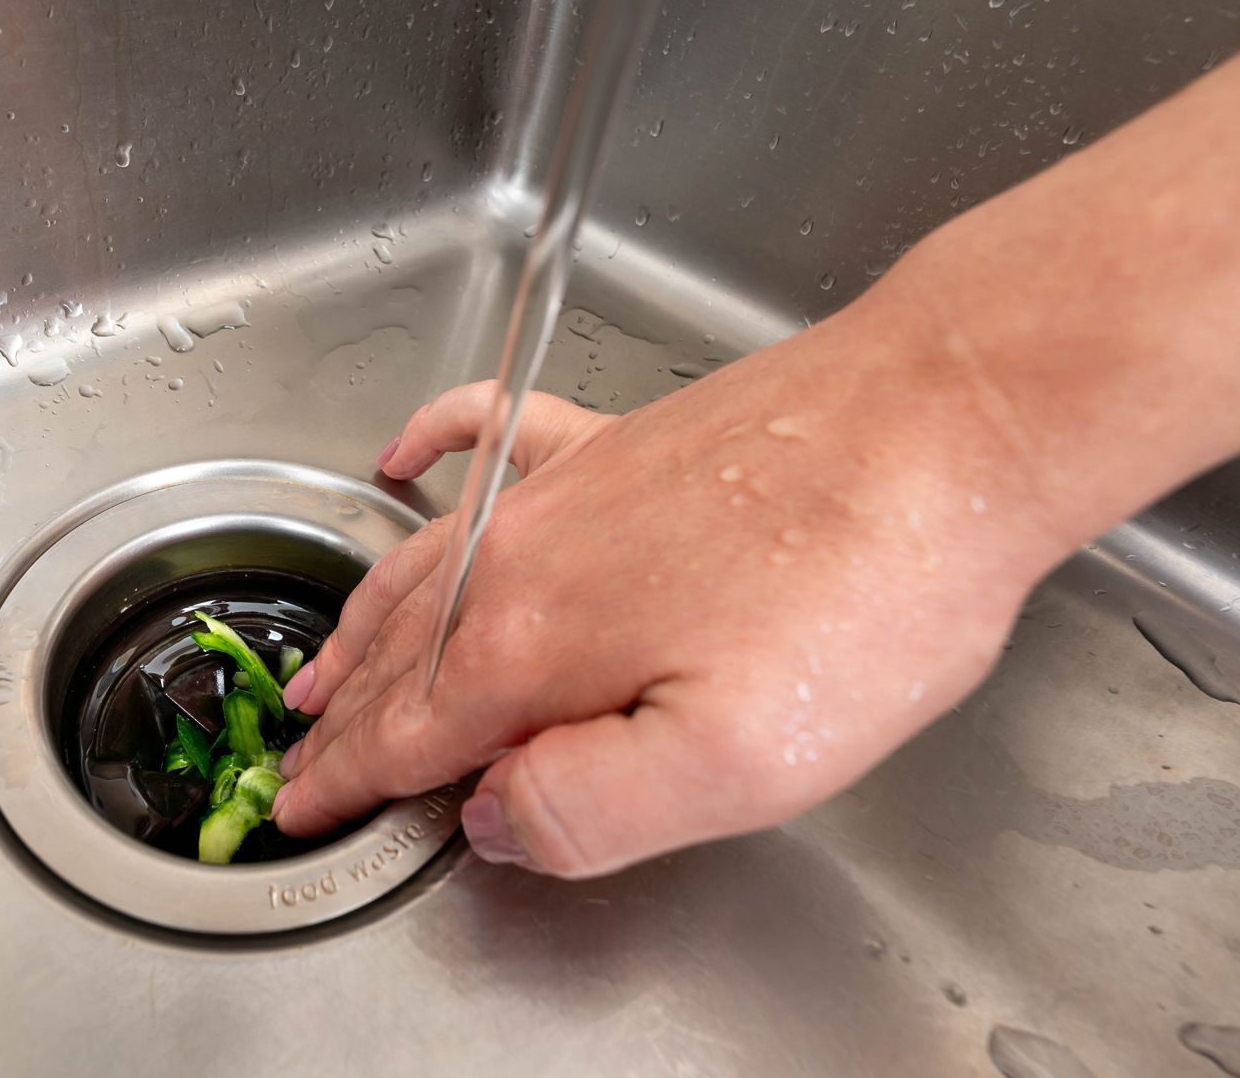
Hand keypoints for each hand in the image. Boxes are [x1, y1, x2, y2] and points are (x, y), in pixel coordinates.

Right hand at [269, 306, 1072, 877]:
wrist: (943, 423)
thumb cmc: (863, 591)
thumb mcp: (738, 762)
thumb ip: (590, 807)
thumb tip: (493, 817)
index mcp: (534, 650)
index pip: (406, 737)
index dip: (345, 784)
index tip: (297, 811)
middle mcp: (524, 561)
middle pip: (400, 656)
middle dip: (339, 719)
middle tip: (295, 759)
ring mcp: (565, 490)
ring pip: (423, 566)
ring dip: (361, 624)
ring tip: (321, 666)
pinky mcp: (619, 442)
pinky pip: (486, 436)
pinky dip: (429, 446)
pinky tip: (404, 457)